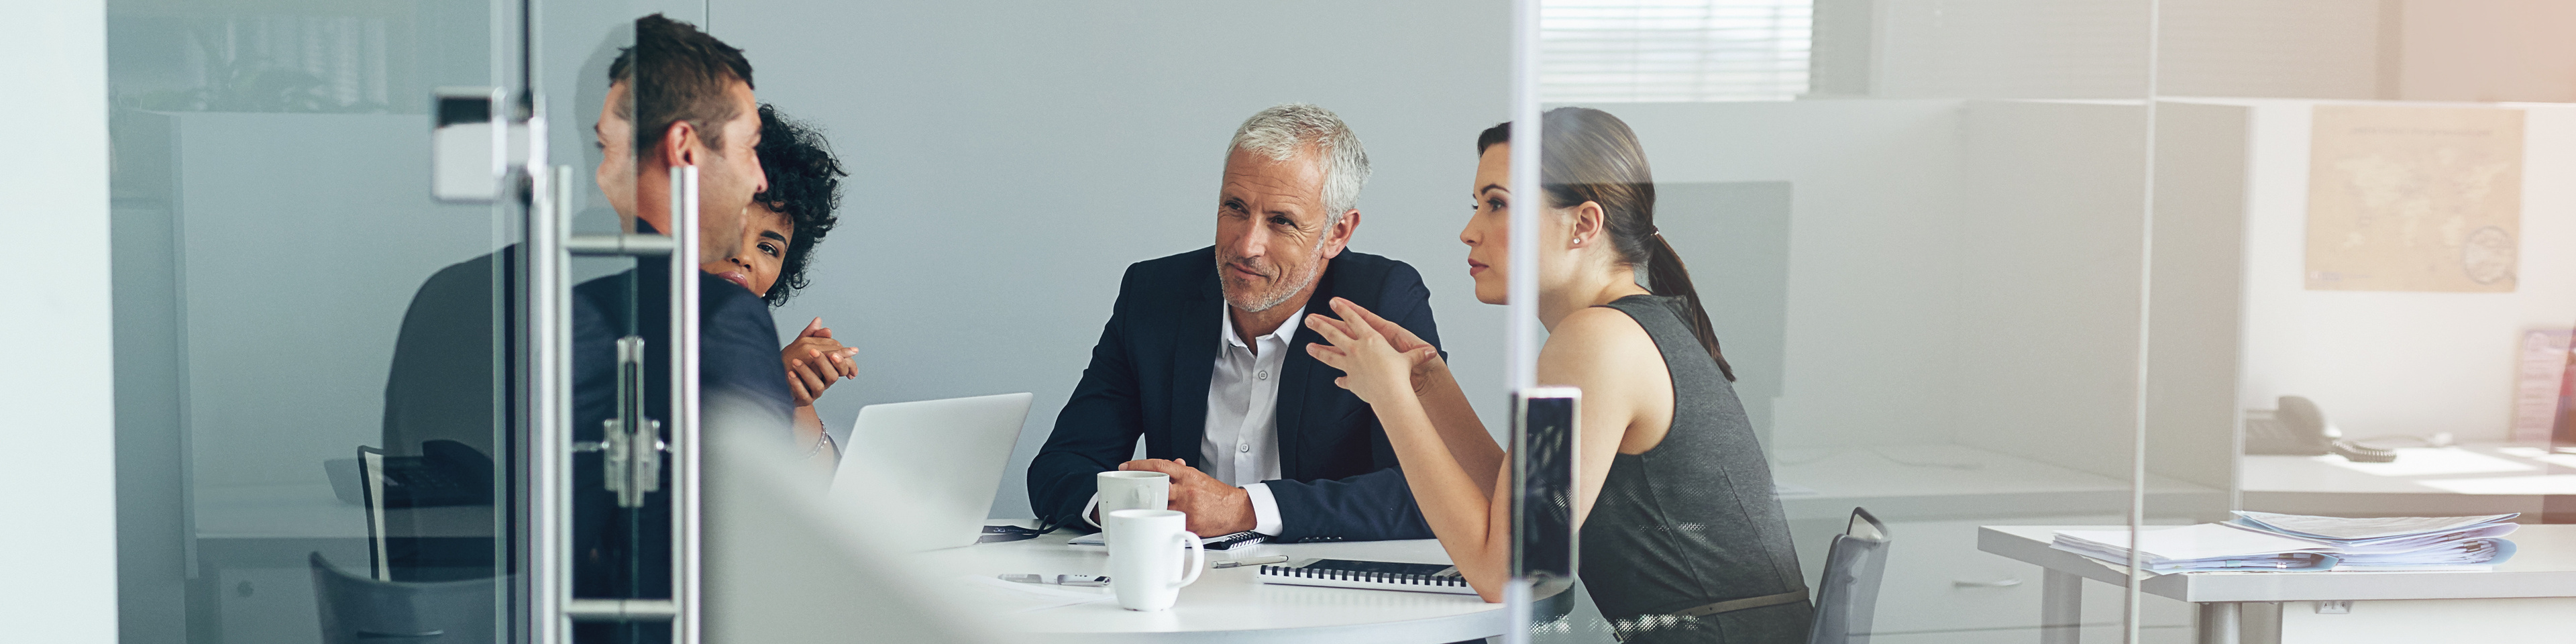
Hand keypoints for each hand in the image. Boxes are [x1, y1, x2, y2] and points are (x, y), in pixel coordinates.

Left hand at [781, 317, 857, 405]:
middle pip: (833, 375)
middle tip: (813, 351)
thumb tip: (821, 323)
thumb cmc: (793, 363)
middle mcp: (823, 381)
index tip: (832, 349)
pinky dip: (797, 384)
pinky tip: (790, 374)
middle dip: (824, 363)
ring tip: (795, 361)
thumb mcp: (802, 346)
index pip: (839, 363)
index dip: (838, 356)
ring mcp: (813, 391)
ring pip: (818, 385)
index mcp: (827, 368)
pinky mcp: (803, 399)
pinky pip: (803, 394)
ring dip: (807, 372)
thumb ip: (812, 335)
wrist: (779, 383)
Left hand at [1119, 458, 1254, 535]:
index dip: (1139, 465)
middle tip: (1126, 490)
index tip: (1125, 467)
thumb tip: (1170, 463)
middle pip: (1155, 486)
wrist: (1236, 510)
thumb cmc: (1217, 495)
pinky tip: (1155, 522)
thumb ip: (1181, 472)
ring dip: (1147, 507)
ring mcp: (1187, 508)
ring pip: (1159, 506)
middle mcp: (1186, 490)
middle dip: (1139, 489)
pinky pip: (1170, 522)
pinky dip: (1162, 522)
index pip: (1159, 466)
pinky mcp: (1190, 524)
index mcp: (1188, 476)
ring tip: (1137, 508)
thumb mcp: (1199, 477)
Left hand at [1303, 297, 1438, 405]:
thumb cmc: (1400, 373)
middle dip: (1321, 325)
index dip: (1344, 309)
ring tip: (1307, 347)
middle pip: (1334, 334)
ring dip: (1319, 351)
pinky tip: (1337, 380)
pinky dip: (1341, 380)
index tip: (1333, 302)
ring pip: (1330, 355)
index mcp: (1371, 339)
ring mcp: (1351, 365)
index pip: (1355, 319)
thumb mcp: (1410, 359)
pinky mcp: (1351, 381)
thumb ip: (1417, 354)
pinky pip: (1344, 380)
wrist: (1391, 393)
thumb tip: (1430, 352)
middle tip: (1309, 319)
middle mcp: (1357, 350)